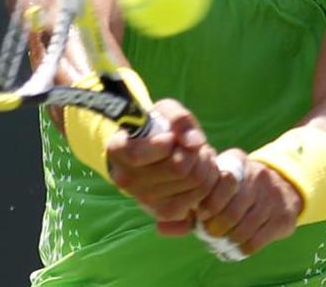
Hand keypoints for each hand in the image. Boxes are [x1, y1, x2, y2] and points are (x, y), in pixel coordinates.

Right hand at [106, 99, 219, 225]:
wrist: (153, 152)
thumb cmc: (157, 128)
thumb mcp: (164, 111)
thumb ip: (178, 118)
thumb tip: (194, 143)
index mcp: (117, 151)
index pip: (139, 154)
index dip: (165, 143)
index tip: (171, 137)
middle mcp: (126, 180)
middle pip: (179, 167)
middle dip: (196, 152)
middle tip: (195, 146)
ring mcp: (144, 200)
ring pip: (194, 183)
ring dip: (206, 166)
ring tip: (199, 157)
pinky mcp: (163, 214)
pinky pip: (199, 200)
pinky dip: (208, 184)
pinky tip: (200, 175)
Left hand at [195, 148, 303, 255]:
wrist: (283, 187)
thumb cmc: (240, 185)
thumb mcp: (223, 176)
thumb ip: (201, 193)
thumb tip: (172, 222)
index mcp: (238, 162)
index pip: (222, 183)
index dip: (209, 204)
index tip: (201, 215)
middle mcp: (258, 176)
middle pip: (232, 212)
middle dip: (216, 228)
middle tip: (207, 236)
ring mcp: (273, 198)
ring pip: (244, 229)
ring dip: (228, 242)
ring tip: (219, 245)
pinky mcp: (282, 218)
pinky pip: (257, 241)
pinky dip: (241, 250)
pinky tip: (233, 250)